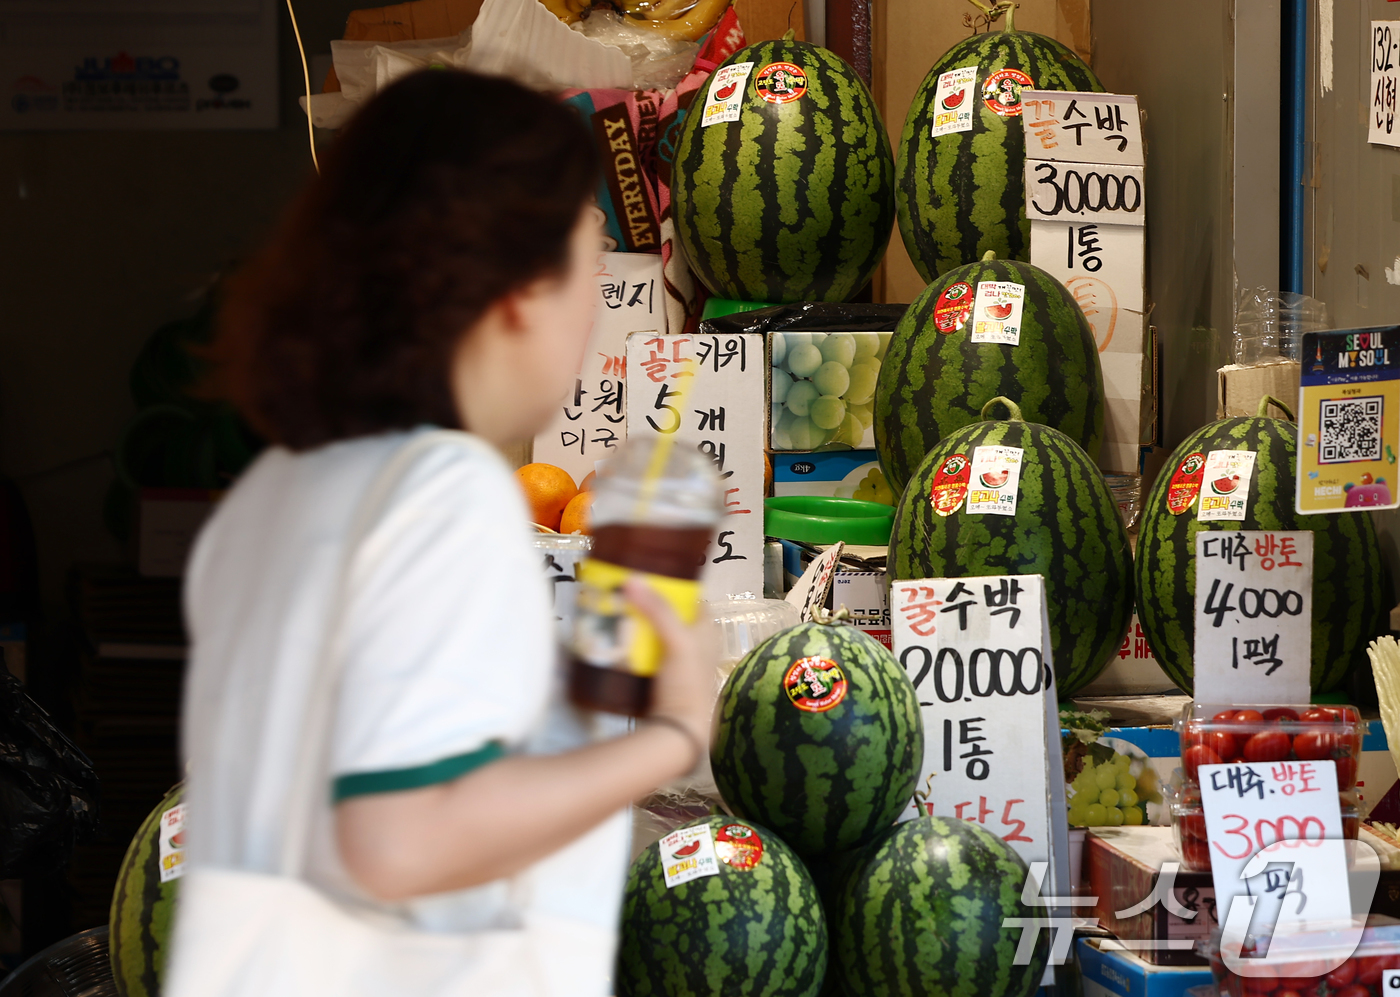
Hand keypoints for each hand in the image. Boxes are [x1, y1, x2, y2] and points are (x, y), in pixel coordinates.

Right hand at [622, 577, 716, 769]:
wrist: (678, 732)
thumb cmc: (687, 684)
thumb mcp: (677, 641)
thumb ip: (657, 610)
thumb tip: (632, 578)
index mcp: (707, 631)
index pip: (690, 599)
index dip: (672, 587)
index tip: (645, 577)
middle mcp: (696, 644)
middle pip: (669, 616)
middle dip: (647, 606)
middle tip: (620, 594)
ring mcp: (678, 663)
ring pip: (655, 635)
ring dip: (636, 627)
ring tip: (612, 613)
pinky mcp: (662, 680)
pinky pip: (645, 656)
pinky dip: (632, 648)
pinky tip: (614, 642)